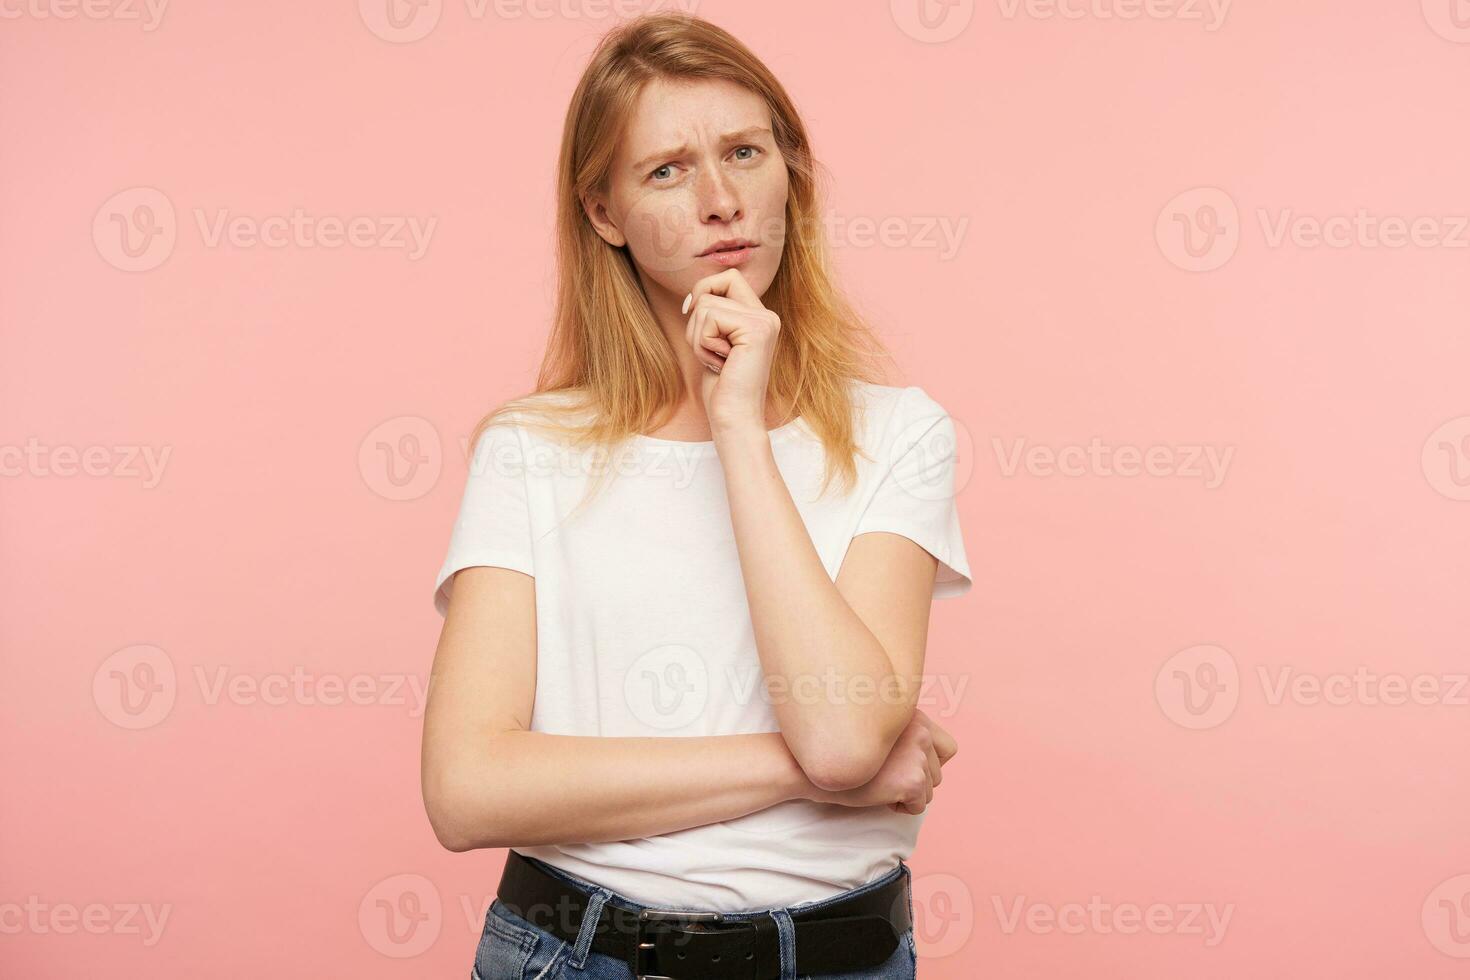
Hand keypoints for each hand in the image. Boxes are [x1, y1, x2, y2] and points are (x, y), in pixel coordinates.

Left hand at [680, 268, 780, 433]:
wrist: (734, 418)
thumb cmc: (722, 388)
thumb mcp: (714, 343)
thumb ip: (712, 317)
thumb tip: (694, 296)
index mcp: (759, 317)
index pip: (728, 277)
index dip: (704, 289)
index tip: (691, 313)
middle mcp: (767, 315)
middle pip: (713, 288)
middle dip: (697, 320)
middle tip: (711, 351)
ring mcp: (765, 321)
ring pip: (706, 305)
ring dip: (699, 338)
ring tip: (717, 361)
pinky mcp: (756, 329)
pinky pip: (709, 319)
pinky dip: (703, 344)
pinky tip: (721, 364)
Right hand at [807, 709, 959, 813]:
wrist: (811, 765)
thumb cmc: (839, 750)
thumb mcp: (877, 733)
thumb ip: (904, 738)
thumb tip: (928, 764)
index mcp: (913, 716)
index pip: (948, 747)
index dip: (929, 763)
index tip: (905, 768)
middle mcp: (919, 730)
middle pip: (939, 773)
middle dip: (914, 781)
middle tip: (883, 777)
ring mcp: (918, 754)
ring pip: (930, 790)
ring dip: (906, 795)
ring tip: (878, 784)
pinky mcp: (912, 779)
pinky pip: (919, 806)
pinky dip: (900, 808)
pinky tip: (878, 795)